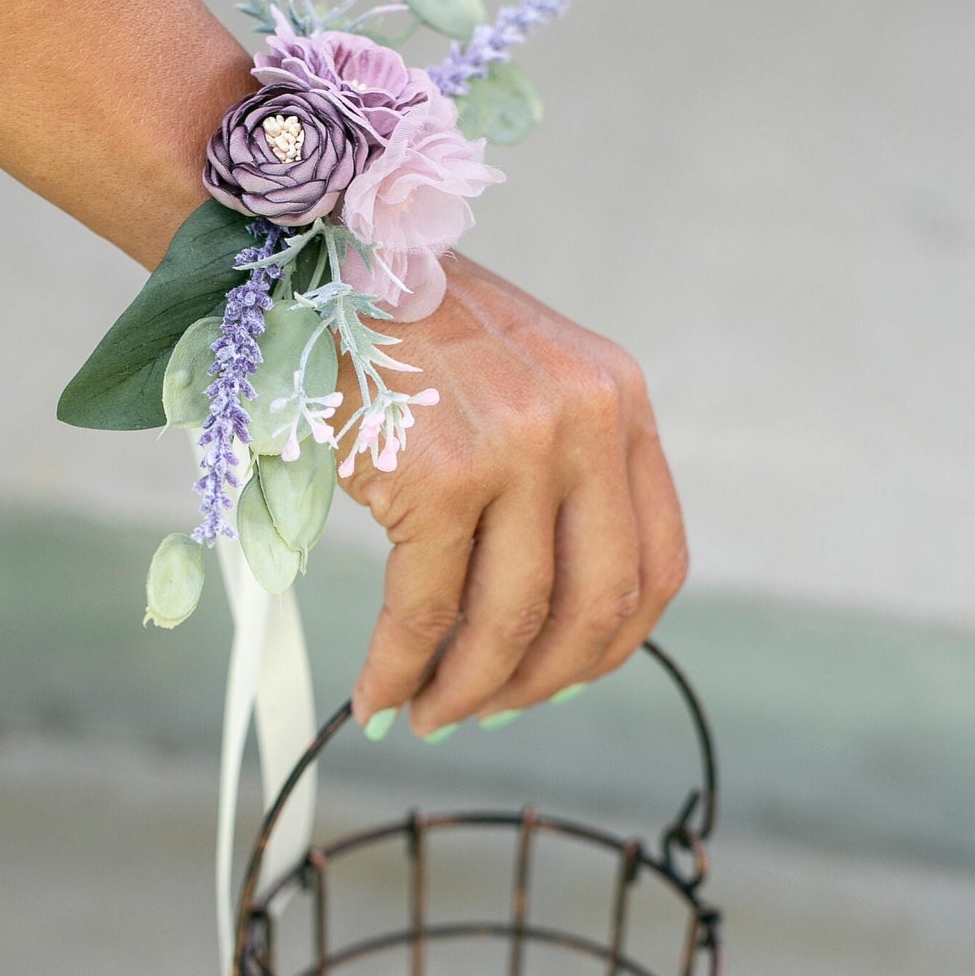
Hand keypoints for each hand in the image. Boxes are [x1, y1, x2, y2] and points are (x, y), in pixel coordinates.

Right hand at [342, 256, 688, 736]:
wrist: (317, 263)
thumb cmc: (406, 333)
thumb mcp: (518, 381)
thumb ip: (555, 473)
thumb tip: (544, 622)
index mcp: (618, 402)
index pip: (657, 563)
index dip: (612, 645)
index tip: (561, 679)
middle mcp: (584, 424)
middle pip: (597, 605)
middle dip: (543, 683)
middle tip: (487, 711)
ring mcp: (516, 450)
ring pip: (512, 621)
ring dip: (468, 691)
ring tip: (429, 712)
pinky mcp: (439, 477)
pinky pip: (426, 611)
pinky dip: (399, 669)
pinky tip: (378, 691)